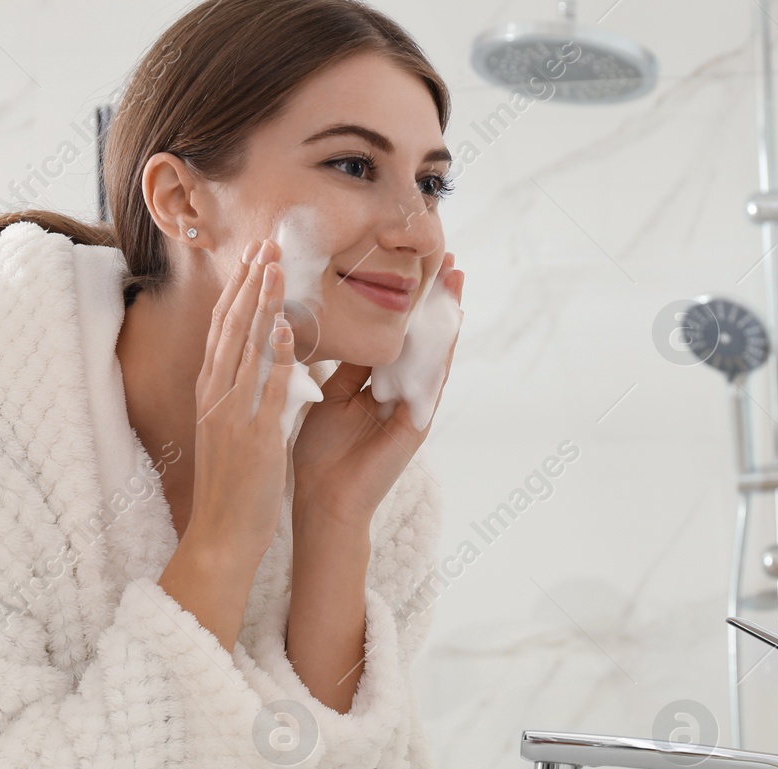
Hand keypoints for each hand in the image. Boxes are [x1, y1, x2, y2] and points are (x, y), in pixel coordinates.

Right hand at [184, 238, 301, 565]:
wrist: (222, 536)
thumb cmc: (234, 489)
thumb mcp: (234, 433)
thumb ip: (244, 398)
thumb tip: (260, 367)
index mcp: (212, 394)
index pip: (224, 331)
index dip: (239, 292)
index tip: (254, 259)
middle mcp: (216, 396)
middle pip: (231, 328)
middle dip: (248, 283)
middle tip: (266, 244)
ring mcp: (232, 414)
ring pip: (246, 348)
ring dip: (262, 304)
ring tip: (276, 266)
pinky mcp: (254, 436)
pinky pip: (266, 388)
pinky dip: (275, 355)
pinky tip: (287, 326)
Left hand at [291, 253, 463, 529]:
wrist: (323, 501)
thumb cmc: (320, 455)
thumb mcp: (329, 396)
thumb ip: (343, 366)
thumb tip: (344, 327)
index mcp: (377, 385)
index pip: (395, 335)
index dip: (405, 303)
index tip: (413, 265)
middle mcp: (401, 392)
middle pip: (422, 338)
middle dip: (434, 300)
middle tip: (446, 258)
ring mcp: (414, 407)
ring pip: (434, 353)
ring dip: (447, 316)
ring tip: (457, 279)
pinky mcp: (418, 424)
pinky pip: (432, 381)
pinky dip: (442, 352)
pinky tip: (450, 323)